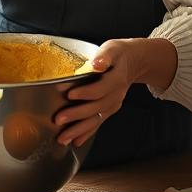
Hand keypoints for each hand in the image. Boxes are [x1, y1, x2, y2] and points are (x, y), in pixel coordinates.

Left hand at [54, 37, 177, 147]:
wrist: (133, 63)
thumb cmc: (118, 54)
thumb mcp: (112, 49)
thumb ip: (104, 56)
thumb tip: (97, 63)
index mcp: (116, 79)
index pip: (100, 89)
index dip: (84, 92)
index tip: (69, 94)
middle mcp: (116, 95)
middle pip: (95, 108)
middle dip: (76, 115)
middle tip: (58, 120)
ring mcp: (113, 104)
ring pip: (95, 120)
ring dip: (79, 130)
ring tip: (62, 138)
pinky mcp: (109, 110)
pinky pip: (98, 123)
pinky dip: (87, 134)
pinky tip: (75, 142)